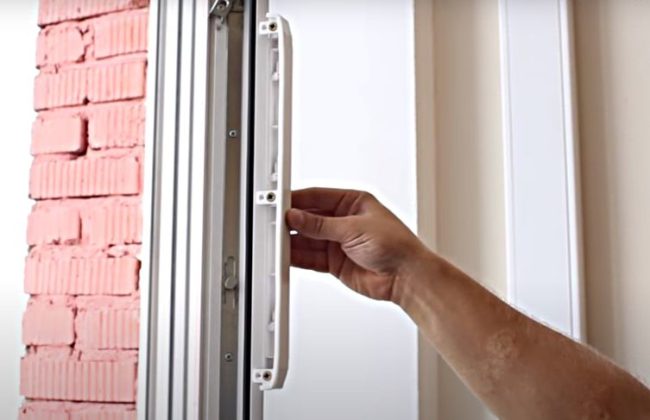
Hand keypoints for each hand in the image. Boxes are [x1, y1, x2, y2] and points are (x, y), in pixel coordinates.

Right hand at [286, 188, 429, 301]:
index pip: (317, 197)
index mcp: (352, 202)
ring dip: (292, 241)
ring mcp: (338, 242)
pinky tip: (287, 255)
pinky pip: (311, 257)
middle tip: (275, 224)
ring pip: (308, 239)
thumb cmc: (396, 245)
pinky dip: (298, 257)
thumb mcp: (355, 228)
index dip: (297, 200)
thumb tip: (298, 217)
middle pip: (310, 218)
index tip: (281, 204)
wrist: (407, 276)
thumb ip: (322, 225)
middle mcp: (344, 221)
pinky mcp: (335, 262)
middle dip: (292, 222)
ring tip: (277, 242)